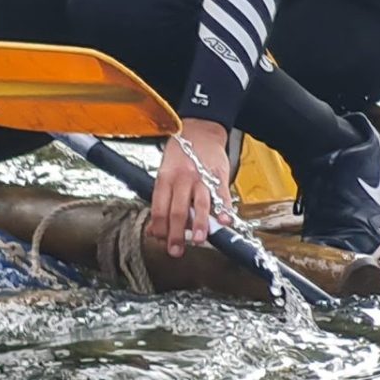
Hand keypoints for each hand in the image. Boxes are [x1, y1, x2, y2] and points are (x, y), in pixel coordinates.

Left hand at [146, 118, 231, 257]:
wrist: (200, 130)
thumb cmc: (180, 154)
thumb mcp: (164, 172)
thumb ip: (162, 200)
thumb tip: (155, 228)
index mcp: (165, 178)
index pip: (159, 208)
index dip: (158, 227)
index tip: (160, 241)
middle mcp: (182, 178)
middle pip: (177, 210)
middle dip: (176, 233)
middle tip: (176, 250)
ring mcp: (201, 177)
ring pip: (199, 203)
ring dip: (199, 224)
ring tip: (198, 240)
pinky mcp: (218, 176)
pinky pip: (221, 195)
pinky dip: (224, 209)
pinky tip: (224, 221)